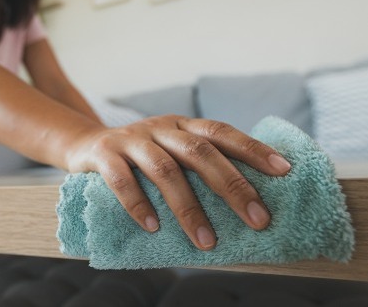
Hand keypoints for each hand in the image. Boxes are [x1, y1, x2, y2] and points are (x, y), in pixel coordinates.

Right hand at [66, 115, 291, 249]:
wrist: (83, 145)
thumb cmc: (139, 159)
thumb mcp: (169, 152)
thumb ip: (197, 166)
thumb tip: (246, 201)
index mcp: (181, 126)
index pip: (222, 132)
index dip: (253, 148)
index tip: (284, 171)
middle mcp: (160, 128)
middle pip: (200, 152)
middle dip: (232, 186)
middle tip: (258, 219)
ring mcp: (131, 139)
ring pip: (164, 169)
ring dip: (188, 207)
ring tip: (206, 241)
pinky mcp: (104, 153)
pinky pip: (121, 179)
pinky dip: (138, 204)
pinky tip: (153, 228)